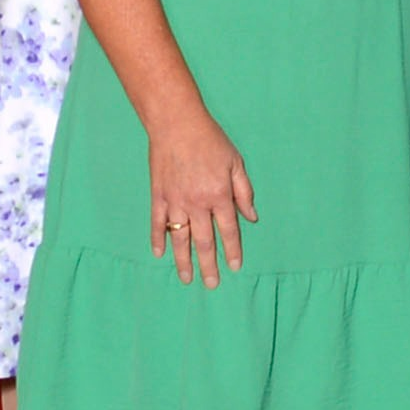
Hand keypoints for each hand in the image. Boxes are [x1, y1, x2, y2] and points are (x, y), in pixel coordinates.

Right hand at [148, 109, 256, 287]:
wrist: (177, 125)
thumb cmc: (211, 141)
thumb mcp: (236, 163)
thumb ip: (244, 192)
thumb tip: (252, 217)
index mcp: (220, 195)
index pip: (228, 230)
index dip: (232, 250)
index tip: (234, 268)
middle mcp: (198, 203)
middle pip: (204, 241)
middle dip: (209, 264)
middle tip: (212, 284)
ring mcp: (175, 201)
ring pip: (180, 238)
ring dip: (183, 260)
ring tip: (187, 279)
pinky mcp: (158, 196)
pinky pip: (157, 223)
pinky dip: (158, 239)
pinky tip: (159, 254)